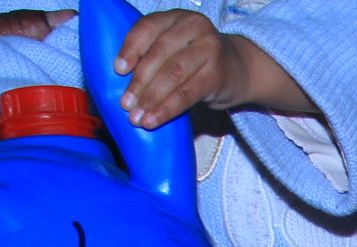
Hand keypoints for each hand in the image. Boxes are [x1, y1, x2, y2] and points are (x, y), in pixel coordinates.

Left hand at [113, 10, 312, 126]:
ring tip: (136, 117)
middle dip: (139, 82)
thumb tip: (120, 79)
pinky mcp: (217, 75)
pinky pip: (186, 94)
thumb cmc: (196, 58)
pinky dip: (166, 109)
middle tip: (125, 104)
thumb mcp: (175, 45)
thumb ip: (153, 52)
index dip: (131, 48)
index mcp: (176, 17)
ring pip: (172, 75)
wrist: (238, 68)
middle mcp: (194, 28)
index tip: (118, 70)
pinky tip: (153, 120)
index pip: (148, 28)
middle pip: (159, 54)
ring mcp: (209, 50)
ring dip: (151, 99)